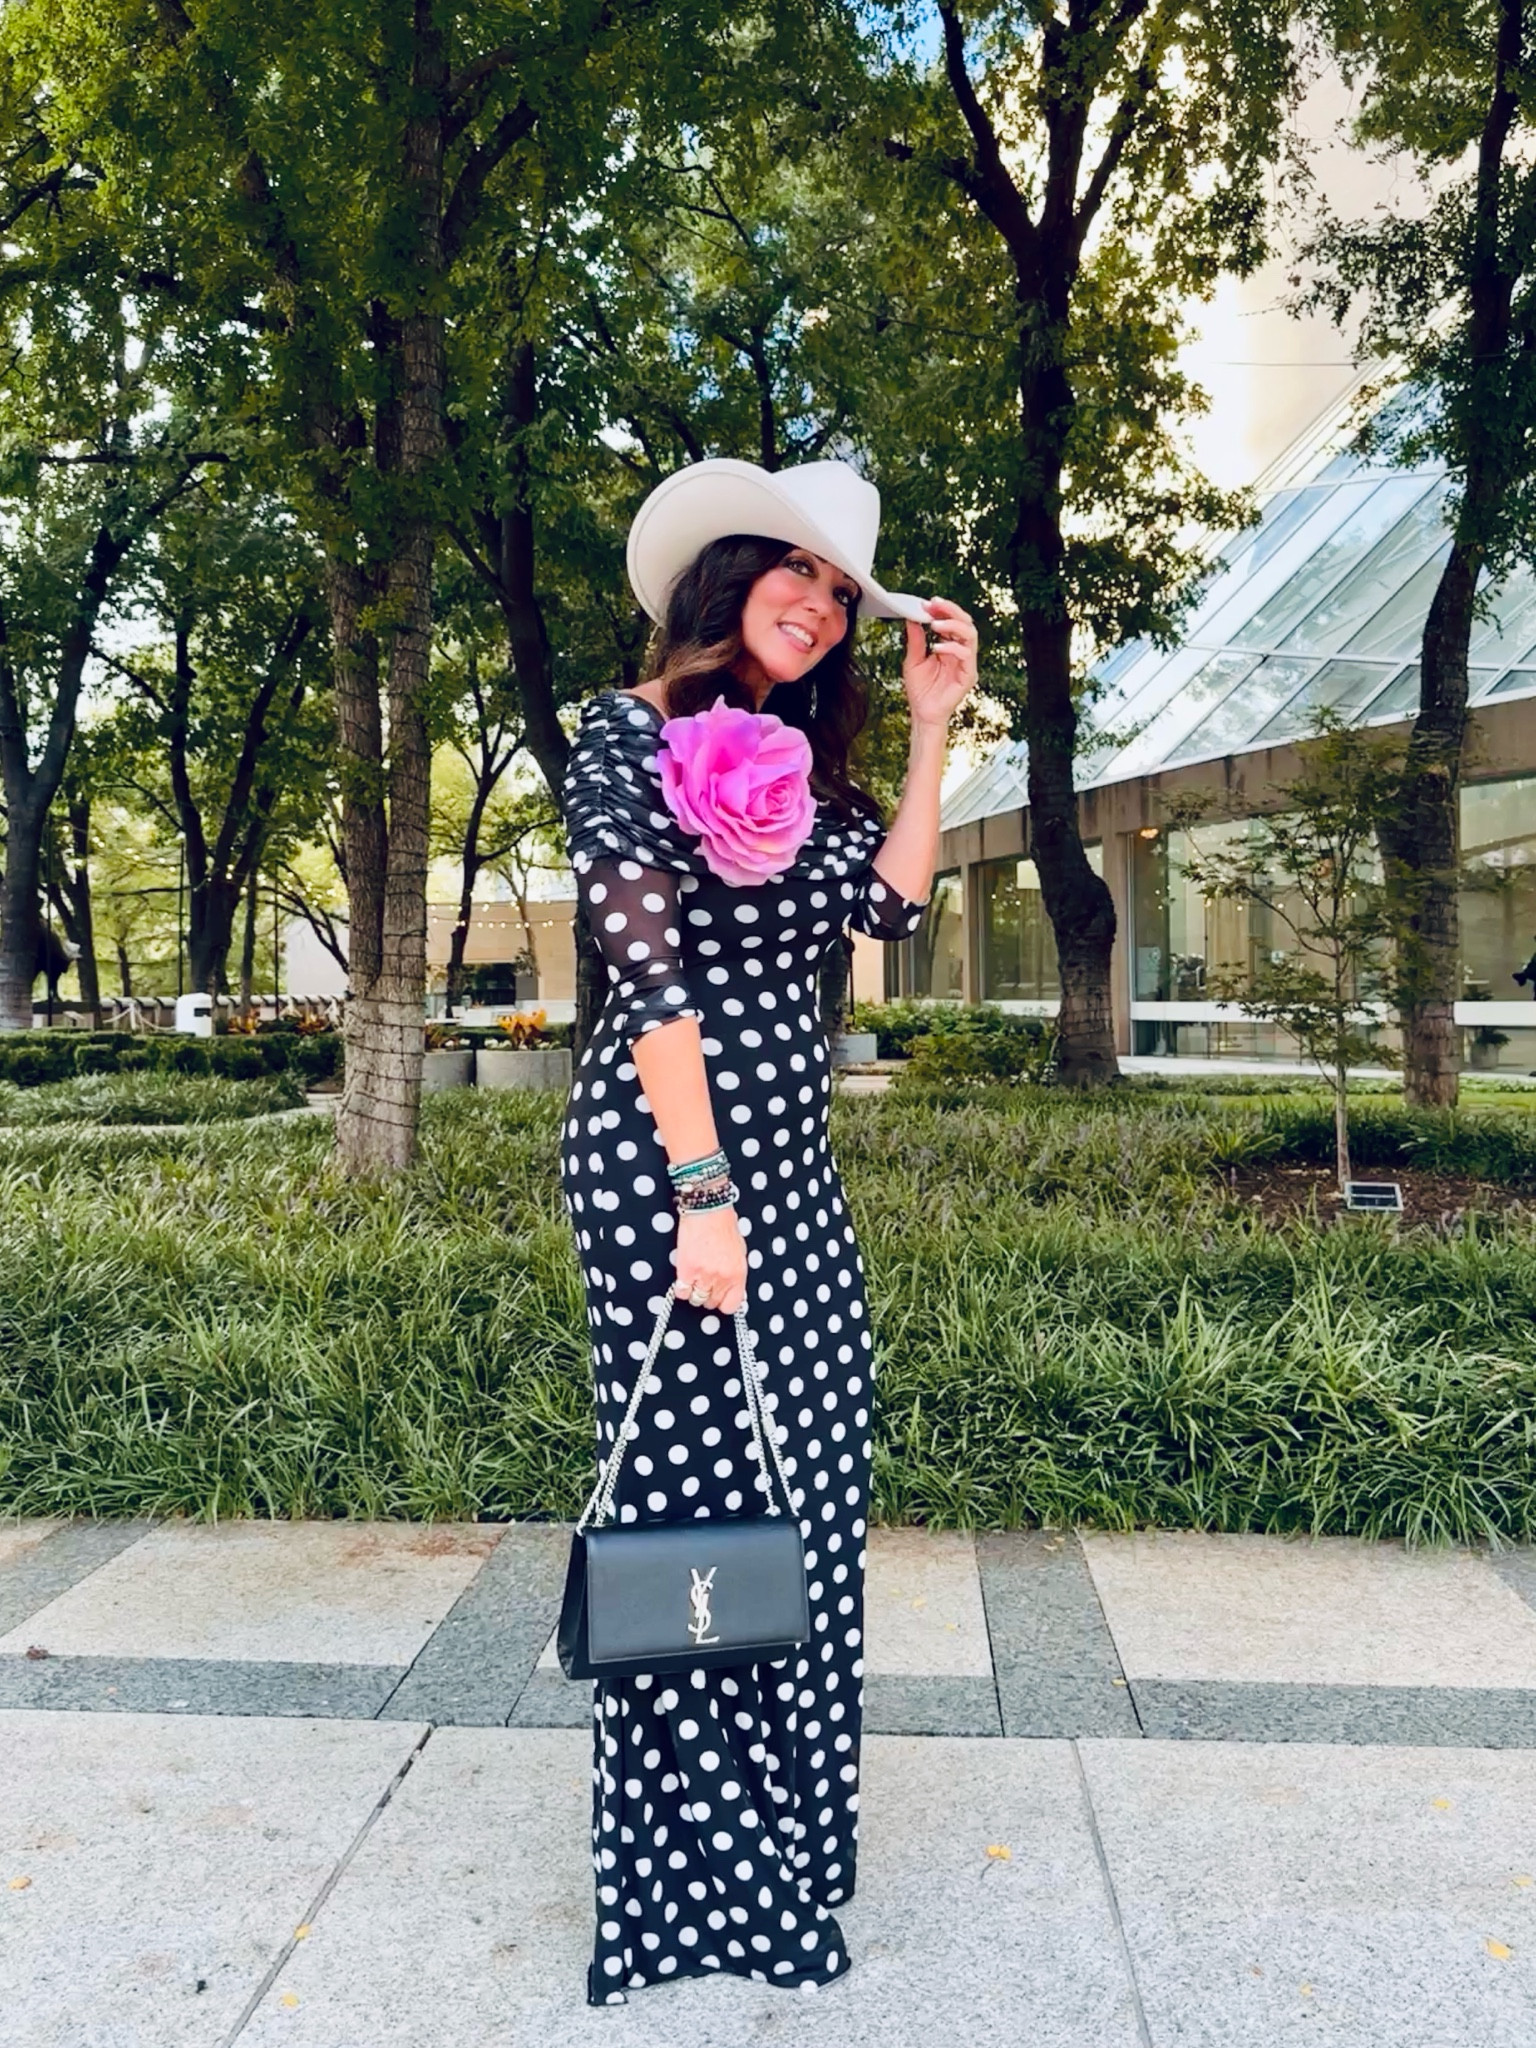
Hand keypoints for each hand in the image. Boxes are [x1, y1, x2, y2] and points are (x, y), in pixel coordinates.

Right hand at [673, 1205, 747, 1315]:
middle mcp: (722, 1277)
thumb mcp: (739, 1252)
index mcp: (738, 1273)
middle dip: (708, 1294)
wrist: (708, 1210)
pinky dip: (682, 1287)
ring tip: (695, 1277)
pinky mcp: (686, 1270)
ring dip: (694, 1291)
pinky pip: (682, 1292)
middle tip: (705, 1281)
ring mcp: (704, 1275)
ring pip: (696, 1299)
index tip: (719, 1298)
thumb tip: (732, 1289)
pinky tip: (685, 1276)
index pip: (732, 1305)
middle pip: (711, 1303)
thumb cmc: (724, 1225)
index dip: (723, 1303)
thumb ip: (735, 1273)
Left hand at [902, 597, 977, 729]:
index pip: (952, 621)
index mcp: (950, 647)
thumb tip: (912, 618)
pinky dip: (952, 647)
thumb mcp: (913, 660)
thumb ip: (916, 639)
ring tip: (935, 623)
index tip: (928, 603)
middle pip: (966, 622)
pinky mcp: (968, 676)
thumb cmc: (920, 690)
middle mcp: (961, 652)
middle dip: (951, 610)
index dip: (943, 610)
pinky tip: (937, 647)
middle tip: (934, 605)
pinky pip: (966, 655)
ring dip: (952, 625)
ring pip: (970, 634)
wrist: (922, 714)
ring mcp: (966, 664)